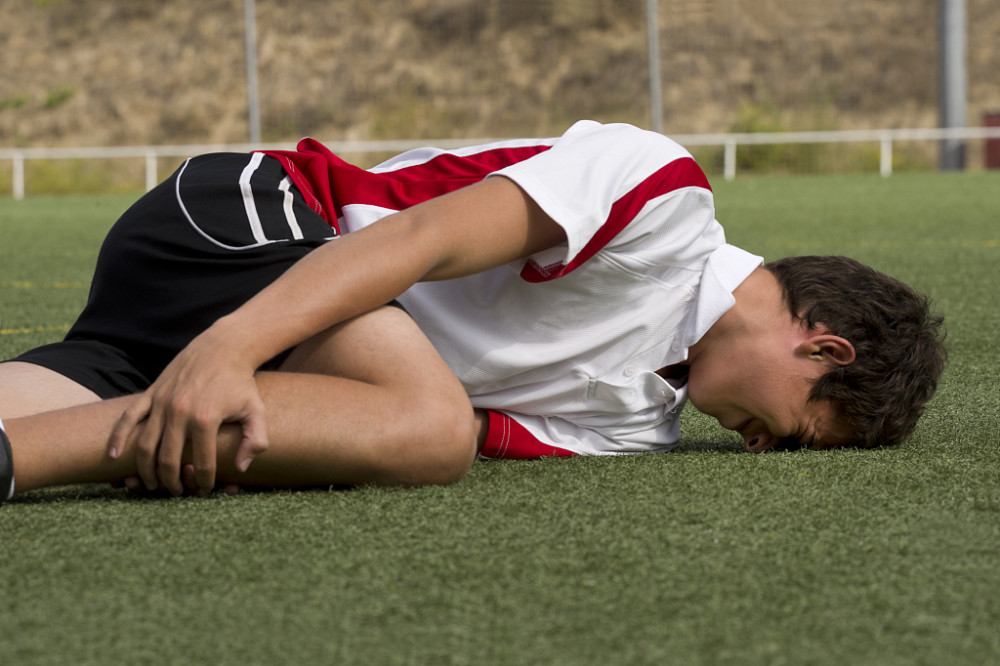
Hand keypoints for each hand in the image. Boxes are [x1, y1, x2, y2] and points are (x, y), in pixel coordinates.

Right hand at [107, 328, 268, 494]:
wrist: (224, 347)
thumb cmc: (241, 382)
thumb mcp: (257, 410)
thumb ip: (256, 441)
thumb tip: (241, 469)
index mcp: (206, 419)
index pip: (202, 463)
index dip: (204, 481)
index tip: (205, 489)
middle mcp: (180, 412)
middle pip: (168, 460)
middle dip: (171, 482)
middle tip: (177, 491)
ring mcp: (162, 402)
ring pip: (145, 446)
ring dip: (145, 470)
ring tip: (151, 484)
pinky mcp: (152, 393)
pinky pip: (128, 419)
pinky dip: (119, 439)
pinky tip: (114, 457)